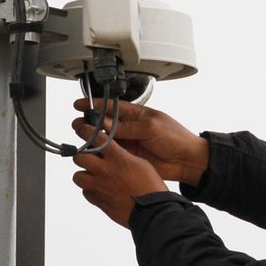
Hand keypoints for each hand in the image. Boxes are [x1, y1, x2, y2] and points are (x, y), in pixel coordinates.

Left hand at [70, 119, 167, 226]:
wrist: (153, 211)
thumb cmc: (151, 187)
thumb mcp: (141, 163)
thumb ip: (123, 156)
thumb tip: (114, 153)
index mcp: (118, 158)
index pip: (95, 138)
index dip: (87, 131)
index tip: (83, 129)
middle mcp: (105, 171)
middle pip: (79, 157)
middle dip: (83, 156)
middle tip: (90, 158)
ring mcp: (100, 187)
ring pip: (78, 176)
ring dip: (84, 174)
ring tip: (93, 176)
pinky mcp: (99, 202)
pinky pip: (86, 192)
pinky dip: (90, 190)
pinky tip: (101, 190)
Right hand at [74, 101, 209, 186]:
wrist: (187, 160)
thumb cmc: (176, 138)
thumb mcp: (151, 127)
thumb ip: (128, 127)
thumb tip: (106, 124)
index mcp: (136, 114)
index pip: (112, 107)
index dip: (95, 105)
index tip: (80, 105)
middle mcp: (129, 127)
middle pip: (104, 123)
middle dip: (89, 122)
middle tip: (78, 125)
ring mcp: (128, 143)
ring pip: (104, 138)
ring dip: (92, 138)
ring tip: (82, 137)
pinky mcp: (128, 157)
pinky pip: (111, 153)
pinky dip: (100, 152)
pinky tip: (92, 151)